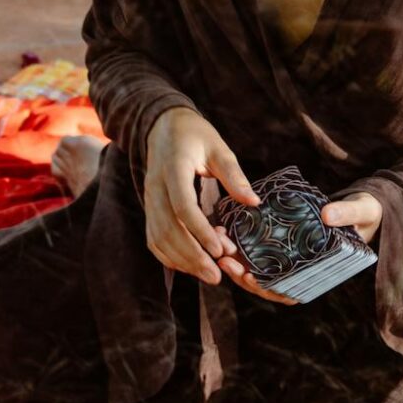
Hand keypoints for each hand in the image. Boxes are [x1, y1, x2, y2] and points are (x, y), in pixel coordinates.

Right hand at [144, 106, 260, 287]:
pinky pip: (154, 238)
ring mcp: (149, 199)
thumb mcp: (218, 148)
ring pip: (158, 237)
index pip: (182, 205)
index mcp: (173, 167)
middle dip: (192, 255)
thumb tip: (254, 202)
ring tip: (209, 276)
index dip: (200, 230)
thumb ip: (233, 175)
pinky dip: (170, 256)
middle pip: (168, 228)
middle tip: (216, 276)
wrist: (163, 126)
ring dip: (182, 261)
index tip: (220, 250)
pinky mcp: (149, 208)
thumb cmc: (195, 135)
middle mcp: (155, 186)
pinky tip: (190, 266)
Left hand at [216, 188, 383, 306]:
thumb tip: (327, 216)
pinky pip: (258, 249)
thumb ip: (346, 214)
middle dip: (243, 275)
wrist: (363, 206)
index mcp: (318, 274)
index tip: (250, 278)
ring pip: (256, 267)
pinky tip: (227, 231)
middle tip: (226, 260)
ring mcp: (289, 257)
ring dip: (236, 260)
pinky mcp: (281, 241)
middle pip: (265, 283)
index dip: (266, 290)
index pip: (288, 293)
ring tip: (221, 245)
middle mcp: (300, 270)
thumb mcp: (361, 212)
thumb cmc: (366, 214)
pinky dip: (242, 244)